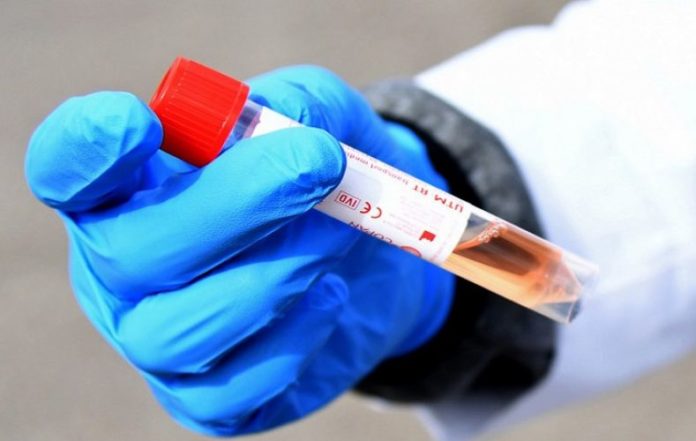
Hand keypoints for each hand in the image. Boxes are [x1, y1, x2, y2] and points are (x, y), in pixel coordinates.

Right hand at [25, 66, 453, 435]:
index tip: (142, 123)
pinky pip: (235, 390)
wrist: (368, 260)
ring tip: (339, 231)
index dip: (85, 150)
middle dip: (235, 205)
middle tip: (319, 163)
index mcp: (126, 190)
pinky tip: (330, 296)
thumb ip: (301, 105)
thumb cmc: (322, 177)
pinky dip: (296, 338)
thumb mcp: (322, 120)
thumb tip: (291, 126)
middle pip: (131, 254)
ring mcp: (160, 341)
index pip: (67, 171)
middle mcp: (123, 272)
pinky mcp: (212, 398)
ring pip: (183, 333)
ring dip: (280, 272)